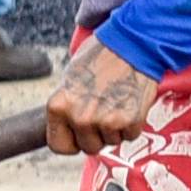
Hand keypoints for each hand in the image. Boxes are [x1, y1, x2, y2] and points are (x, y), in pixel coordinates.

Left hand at [45, 38, 160, 155]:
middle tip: (103, 111)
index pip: (59, 146)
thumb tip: (64, 126)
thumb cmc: (100, 56)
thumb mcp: (69, 79)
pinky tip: (130, 102)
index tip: (78, 134)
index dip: (71, 141)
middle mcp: (79, 117)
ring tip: (117, 101)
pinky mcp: (130, 122)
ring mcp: (105, 121)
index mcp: (58, 106)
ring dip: (115, 128)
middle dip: (96, 135)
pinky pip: (130, 135)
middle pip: (88, 147)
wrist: (132, 43)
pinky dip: (132, 124)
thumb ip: (66, 105)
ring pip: (111, 142)